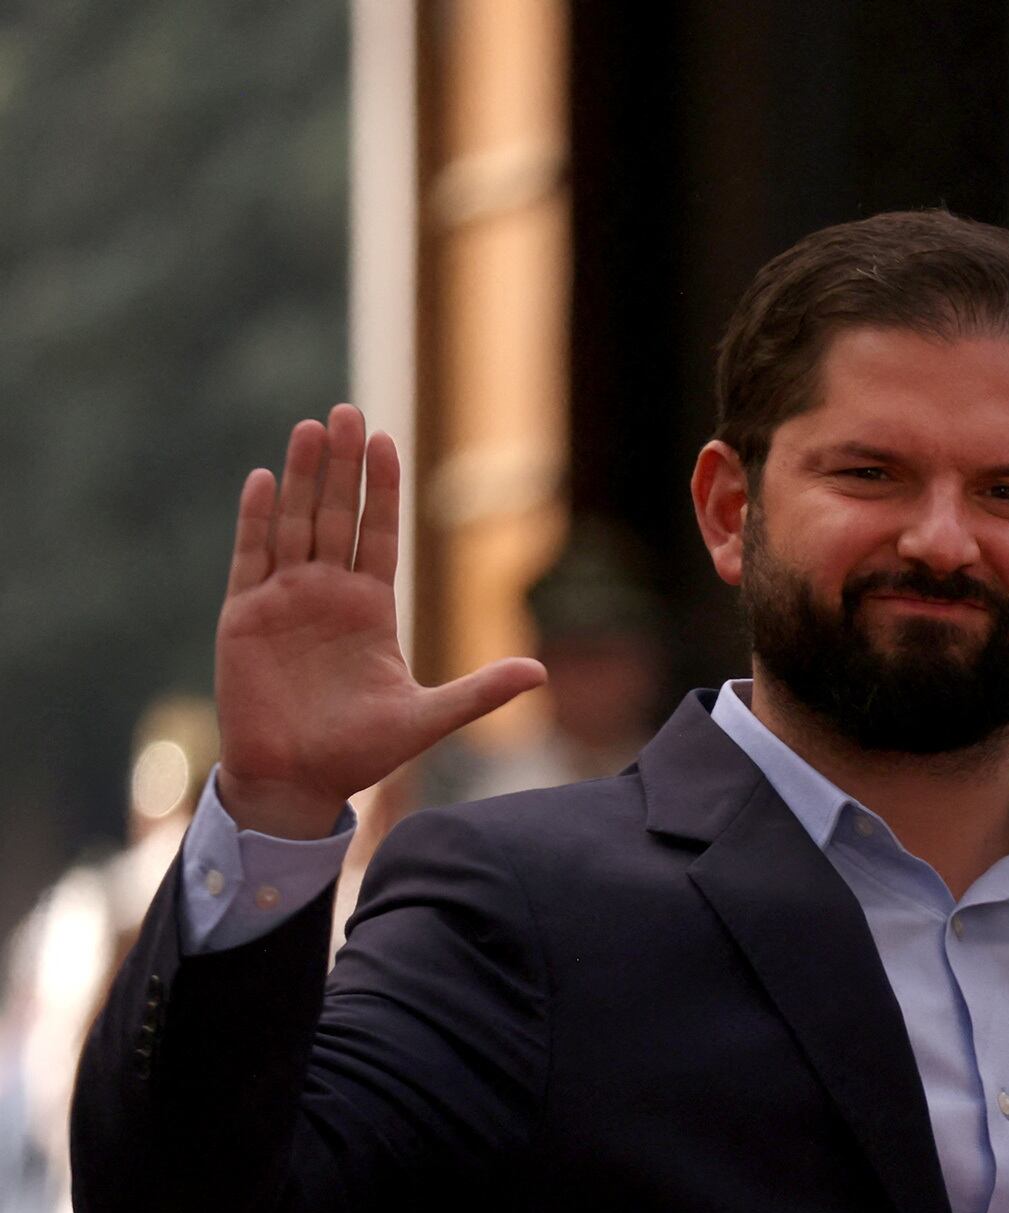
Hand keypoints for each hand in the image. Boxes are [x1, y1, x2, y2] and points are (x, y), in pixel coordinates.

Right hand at [214, 405, 542, 837]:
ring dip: (302, 478)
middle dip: (343, 466)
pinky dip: (257, 520)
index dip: (382, 489)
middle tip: (349, 413)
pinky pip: (250, 558)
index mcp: (369, 609)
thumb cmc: (360, 752)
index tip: (389, 441)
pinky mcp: (245, 617)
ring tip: (311, 429)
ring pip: (295, 524)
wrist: (297, 780)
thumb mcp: (428, 718)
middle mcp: (326, 594)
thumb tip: (541, 674)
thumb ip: (480, 692)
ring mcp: (284, 601)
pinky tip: (265, 480)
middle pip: (336, 516)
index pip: (379, 535)